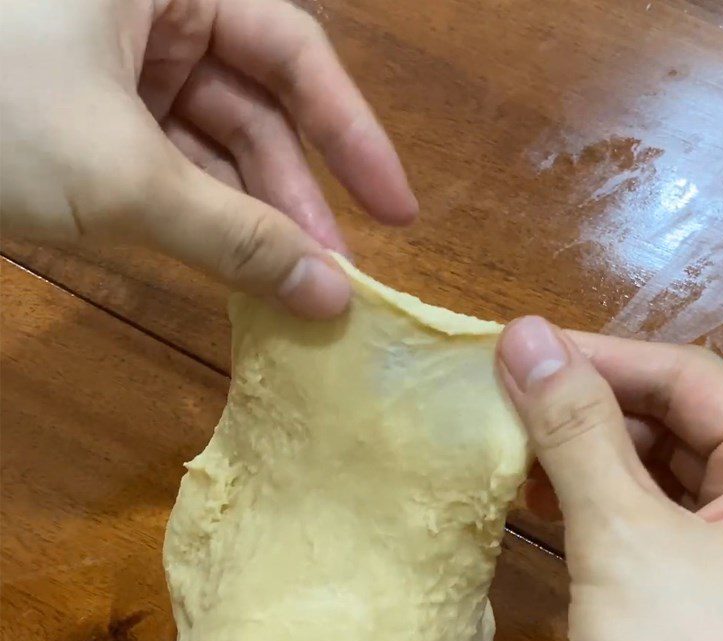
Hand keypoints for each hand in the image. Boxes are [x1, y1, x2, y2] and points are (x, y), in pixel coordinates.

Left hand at [0, 0, 416, 317]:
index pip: (293, 53)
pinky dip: (203, 224)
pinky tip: (235, 273)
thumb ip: (237, 238)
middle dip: (294, 200)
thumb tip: (331, 295)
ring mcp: (118, 70)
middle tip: (333, 280)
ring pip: (215, 150)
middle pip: (256, 111)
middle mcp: (151, 14)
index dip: (354, 136)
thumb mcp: (123, 175)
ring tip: (292, 291)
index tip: (397, 211)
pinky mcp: (92, 122)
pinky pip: (172, 172)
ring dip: (253, 223)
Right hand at [498, 317, 722, 640]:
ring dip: (583, 450)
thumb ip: (575, 431)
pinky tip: (542, 494)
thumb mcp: (625, 539)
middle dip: (587, 403)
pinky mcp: (708, 582)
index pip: (689, 377)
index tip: (520, 350)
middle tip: (508, 395)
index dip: (601, 356)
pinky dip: (594, 497)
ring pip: (655, 465)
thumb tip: (522, 337)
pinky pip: (648, 513)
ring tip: (514, 442)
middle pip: (673, 417)